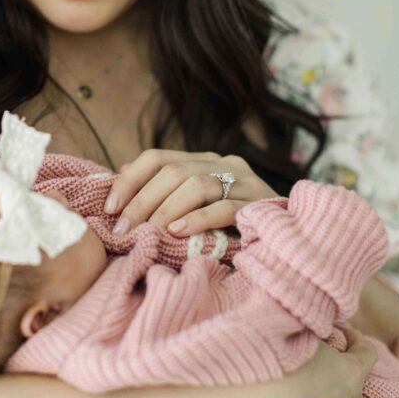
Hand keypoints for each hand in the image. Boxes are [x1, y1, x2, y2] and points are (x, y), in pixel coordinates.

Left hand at [103, 149, 277, 236]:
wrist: (289, 239)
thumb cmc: (232, 228)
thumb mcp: (193, 208)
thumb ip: (163, 193)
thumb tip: (121, 178)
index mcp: (204, 161)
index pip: (157, 158)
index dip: (129, 180)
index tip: (109, 207)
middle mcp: (224, 164)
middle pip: (173, 172)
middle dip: (141, 201)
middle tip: (122, 230)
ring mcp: (245, 182)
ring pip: (197, 185)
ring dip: (165, 211)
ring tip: (147, 234)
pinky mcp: (261, 205)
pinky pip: (225, 208)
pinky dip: (197, 219)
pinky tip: (177, 232)